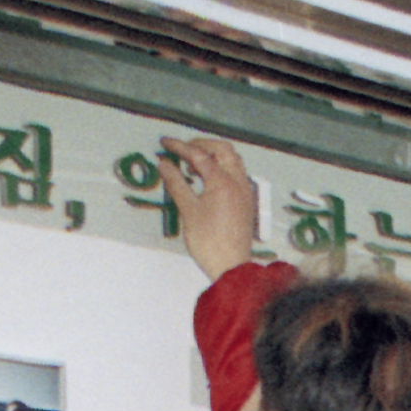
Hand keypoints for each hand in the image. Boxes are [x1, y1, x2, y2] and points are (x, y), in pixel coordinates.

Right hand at [156, 135, 261, 280]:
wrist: (231, 267)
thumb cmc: (209, 242)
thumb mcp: (188, 210)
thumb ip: (176, 183)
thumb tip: (164, 164)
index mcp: (223, 181)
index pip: (199, 154)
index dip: (180, 146)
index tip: (165, 143)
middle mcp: (238, 181)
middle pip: (222, 149)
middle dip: (201, 144)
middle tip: (182, 149)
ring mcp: (245, 191)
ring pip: (232, 160)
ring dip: (213, 155)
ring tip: (193, 163)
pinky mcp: (246, 201)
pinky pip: (236, 174)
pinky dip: (221, 167)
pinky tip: (207, 178)